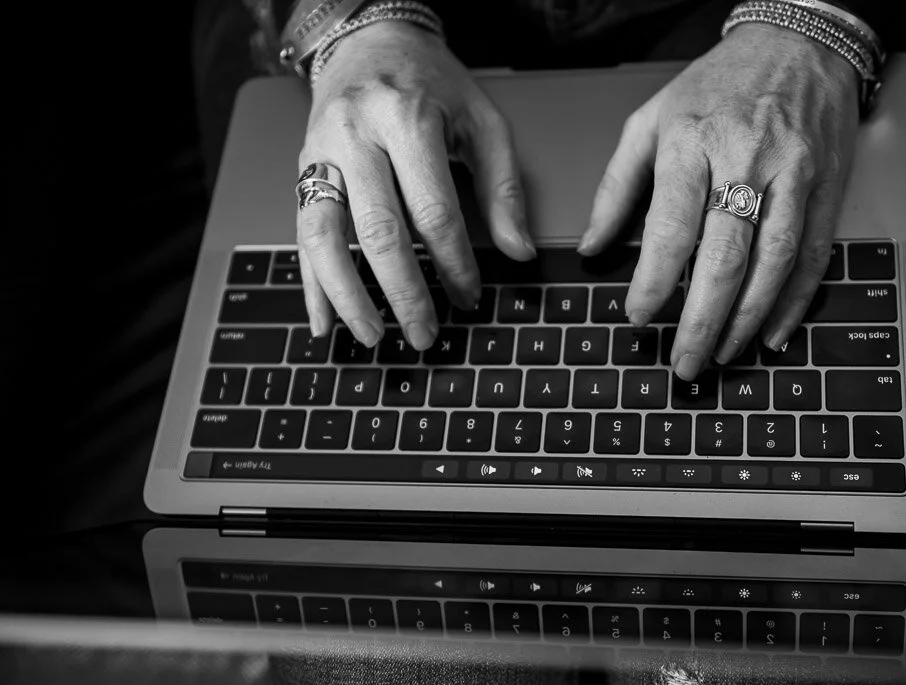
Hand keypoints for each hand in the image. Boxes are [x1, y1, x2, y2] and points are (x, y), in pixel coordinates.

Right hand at [297, 22, 535, 348]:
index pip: (434, 210)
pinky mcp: (300, 170)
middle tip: (425, 333)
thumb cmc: (431, 84)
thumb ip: (502, 188)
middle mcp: (355, 134)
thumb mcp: (482, 122)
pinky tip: (324, 322)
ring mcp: (320, 153)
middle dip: (404, 291)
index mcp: (406, 118)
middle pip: (378, 229)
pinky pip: (300, 234)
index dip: (454, 263)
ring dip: (348, 295)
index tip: (469, 297)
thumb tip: (519, 252)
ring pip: (324, 235)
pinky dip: (311, 285)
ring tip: (374, 336)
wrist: (368, 41)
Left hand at [580, 23, 858, 379]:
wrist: (797, 41)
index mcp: (693, 142)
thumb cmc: (718, 81)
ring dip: (747, 320)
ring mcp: (792, 175)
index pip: (672, 227)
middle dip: (702, 320)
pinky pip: (813, 255)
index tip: (638, 317)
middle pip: (725, 257)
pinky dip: (794, 302)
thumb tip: (593, 246)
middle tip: (683, 362)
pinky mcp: (825, 187)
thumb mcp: (651, 119)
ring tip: (723, 355)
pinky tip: (773, 333)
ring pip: (772, 263)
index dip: (654, 281)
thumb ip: (617, 186)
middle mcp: (746, 160)